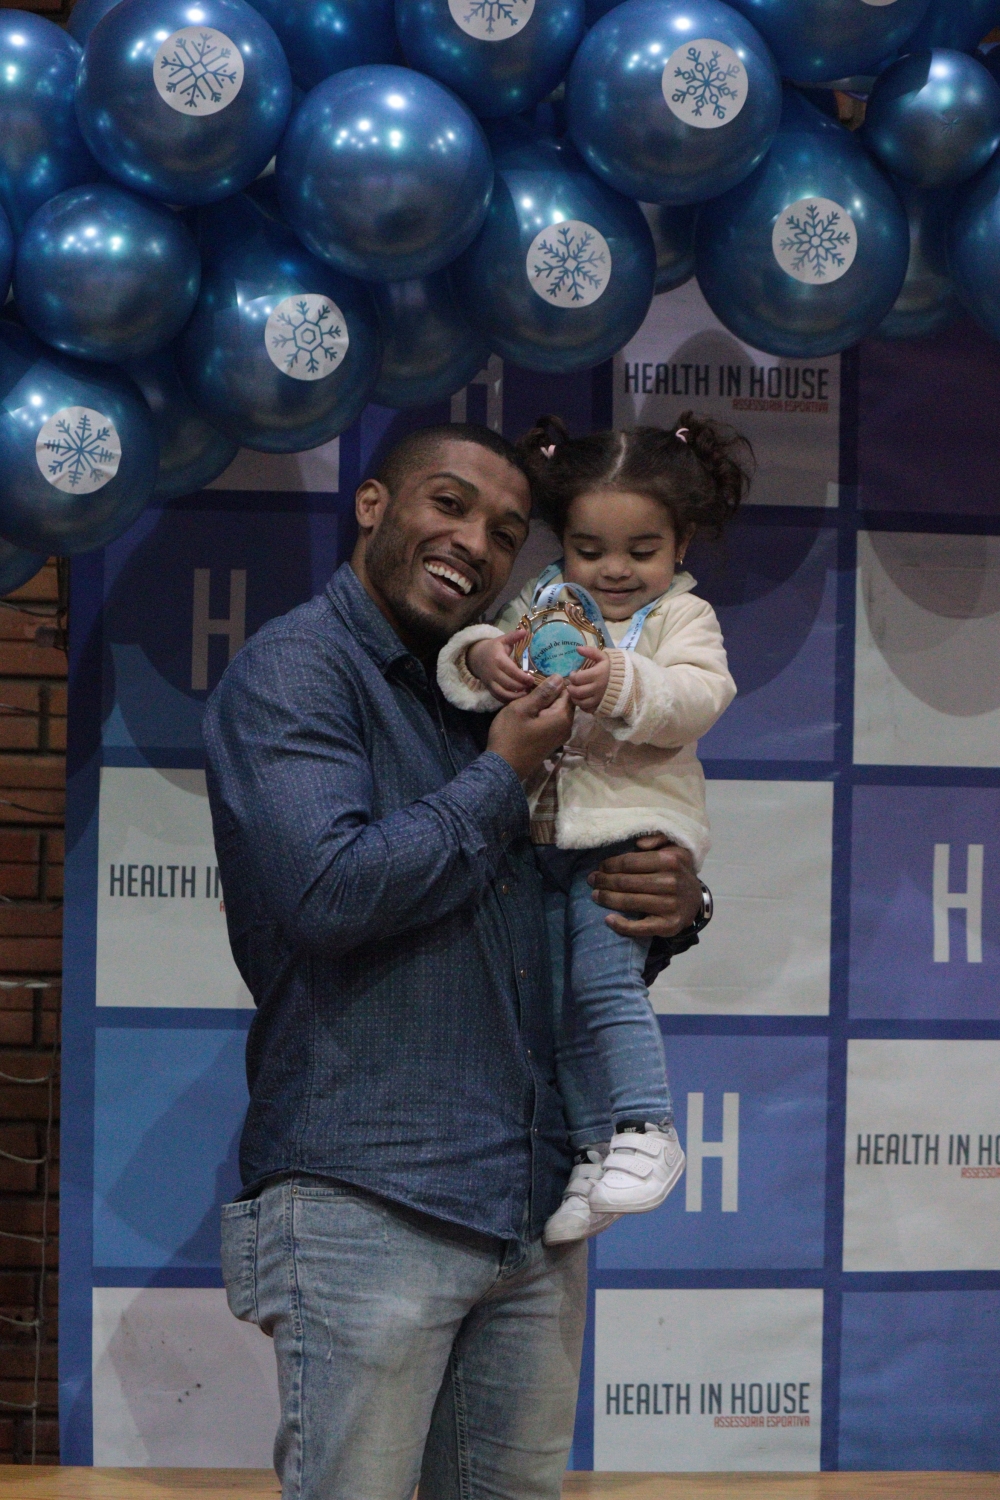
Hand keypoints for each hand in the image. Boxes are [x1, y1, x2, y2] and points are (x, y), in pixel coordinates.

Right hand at [468, 630, 535, 703]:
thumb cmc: (494, 648)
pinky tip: (518, 699)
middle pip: (508, 683)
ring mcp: (490, 682)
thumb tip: (525, 631)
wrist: (476, 657)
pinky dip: (508, 700)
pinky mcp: (489, 688)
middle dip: (521, 687)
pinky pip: (498, 697)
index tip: (532, 679)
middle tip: (532, 687)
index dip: (522, 677)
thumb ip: (514, 636)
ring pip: (502, 693)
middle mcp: (493, 672)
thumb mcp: (503, 640)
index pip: (511, 670)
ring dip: (515, 696)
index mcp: (498, 659)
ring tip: (526, 695)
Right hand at [487, 676, 573, 781]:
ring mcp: (560, 736)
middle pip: (564, 701)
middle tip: (530, 689)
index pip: (567, 690)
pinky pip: (553, 720)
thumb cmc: (510, 735)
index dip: (553, 682)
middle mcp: (567, 727)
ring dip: (545, 704)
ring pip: (558, 711)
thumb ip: (543, 693)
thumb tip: (560, 677)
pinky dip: (544, 714)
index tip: (537, 680)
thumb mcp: (522, 708)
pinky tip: (530, 713)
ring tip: (528, 699)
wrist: (504, 767)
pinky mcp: (552, 741)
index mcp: (562, 717)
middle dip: (550, 693)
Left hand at [567, 645, 610, 712]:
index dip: (572, 676)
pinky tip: (582, 699)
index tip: (573, 674)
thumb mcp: (604, 657)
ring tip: (575, 692)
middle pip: (577, 692)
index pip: (577, 679)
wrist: (628, 681)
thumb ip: (591, 651)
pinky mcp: (601, 707)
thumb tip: (577, 648)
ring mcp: (599, 699)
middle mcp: (597, 688)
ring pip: (580, 702)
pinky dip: (582, 706)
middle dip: (571, 688)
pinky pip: (587, 709)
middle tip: (571, 684)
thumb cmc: (613, 668)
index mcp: (597, 675)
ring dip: (574, 698)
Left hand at [588, 835, 702, 938]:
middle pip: (626, 883)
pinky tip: (608, 919)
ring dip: (607, 899)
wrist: (695, 901)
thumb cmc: (677, 871)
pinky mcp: (668, 926)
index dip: (610, 865)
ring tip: (595, 895)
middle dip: (604, 881)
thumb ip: (658, 838)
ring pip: (629, 902)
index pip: (629, 862)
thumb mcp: (674, 848)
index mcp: (669, 860)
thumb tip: (638, 843)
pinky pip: (640, 927)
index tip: (600, 867)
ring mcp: (670, 906)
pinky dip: (621, 925)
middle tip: (592, 880)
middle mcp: (671, 882)